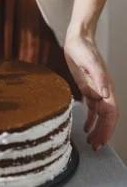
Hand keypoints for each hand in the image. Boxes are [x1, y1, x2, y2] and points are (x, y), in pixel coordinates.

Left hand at [64, 34, 118, 150]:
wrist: (78, 40)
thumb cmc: (83, 49)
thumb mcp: (89, 62)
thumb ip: (99, 77)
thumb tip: (106, 93)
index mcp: (106, 87)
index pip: (110, 113)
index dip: (107, 128)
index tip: (100, 140)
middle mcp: (104, 91)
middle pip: (107, 117)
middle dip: (103, 133)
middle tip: (95, 147)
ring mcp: (96, 90)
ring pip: (100, 115)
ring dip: (97, 129)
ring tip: (91, 142)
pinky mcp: (88, 89)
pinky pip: (92, 109)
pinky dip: (90, 120)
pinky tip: (86, 129)